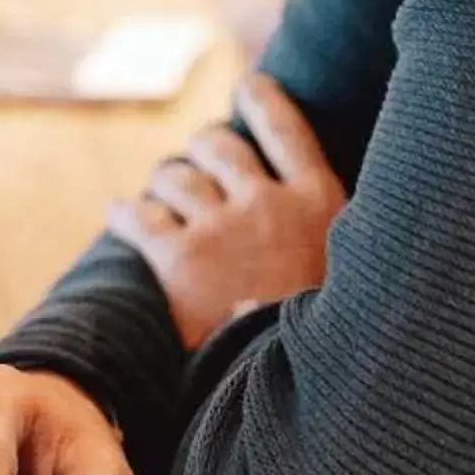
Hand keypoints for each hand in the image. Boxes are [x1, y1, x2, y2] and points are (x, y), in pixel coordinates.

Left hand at [103, 75, 344, 347]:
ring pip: (174, 178)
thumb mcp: (356, 273)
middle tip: (195, 165)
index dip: (263, 101)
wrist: (298, 390)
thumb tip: (311, 211)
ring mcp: (221, 228)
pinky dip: (125, 213)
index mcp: (318, 203)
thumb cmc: (332, 339)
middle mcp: (267, 203)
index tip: (248, 84)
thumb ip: (329, 235)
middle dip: (200, 151)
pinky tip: (118, 213)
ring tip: (160, 198)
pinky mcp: (179, 259)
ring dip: (164, 185)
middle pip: (218, 147)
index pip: (286, 129)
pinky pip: (138, 217)